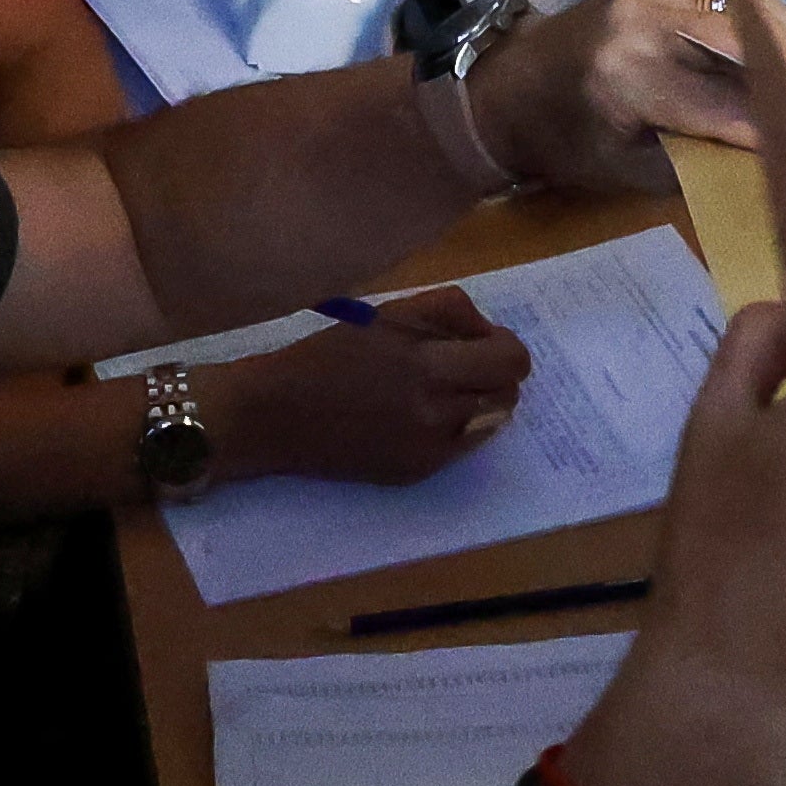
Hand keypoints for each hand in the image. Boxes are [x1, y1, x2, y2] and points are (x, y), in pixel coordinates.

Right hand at [208, 286, 531, 488]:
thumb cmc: (328, 354)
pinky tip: (420, 414)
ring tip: (439, 388)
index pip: (510, 361)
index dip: (504, 345)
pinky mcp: (416, 474)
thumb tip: (489, 331)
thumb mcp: (388, 314)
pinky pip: (465, 445)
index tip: (481, 340)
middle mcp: (434, 414)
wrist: (275, 416)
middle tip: (462, 363)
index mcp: (426, 366)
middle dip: (494, 373)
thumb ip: (448, 312)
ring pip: (492, 420)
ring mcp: (428, 451)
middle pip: (508, 392)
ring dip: (479, 400)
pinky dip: (456, 426)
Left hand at [478, 0, 785, 195]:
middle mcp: (646, 18)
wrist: (508, 85)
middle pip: (750, 49)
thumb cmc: (567, 141)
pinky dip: (782, 22)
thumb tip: (783, 159)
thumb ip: (703, 157)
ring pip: (753, 12)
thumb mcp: (628, 169)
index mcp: (627, 75)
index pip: (725, 105)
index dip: (783, 133)